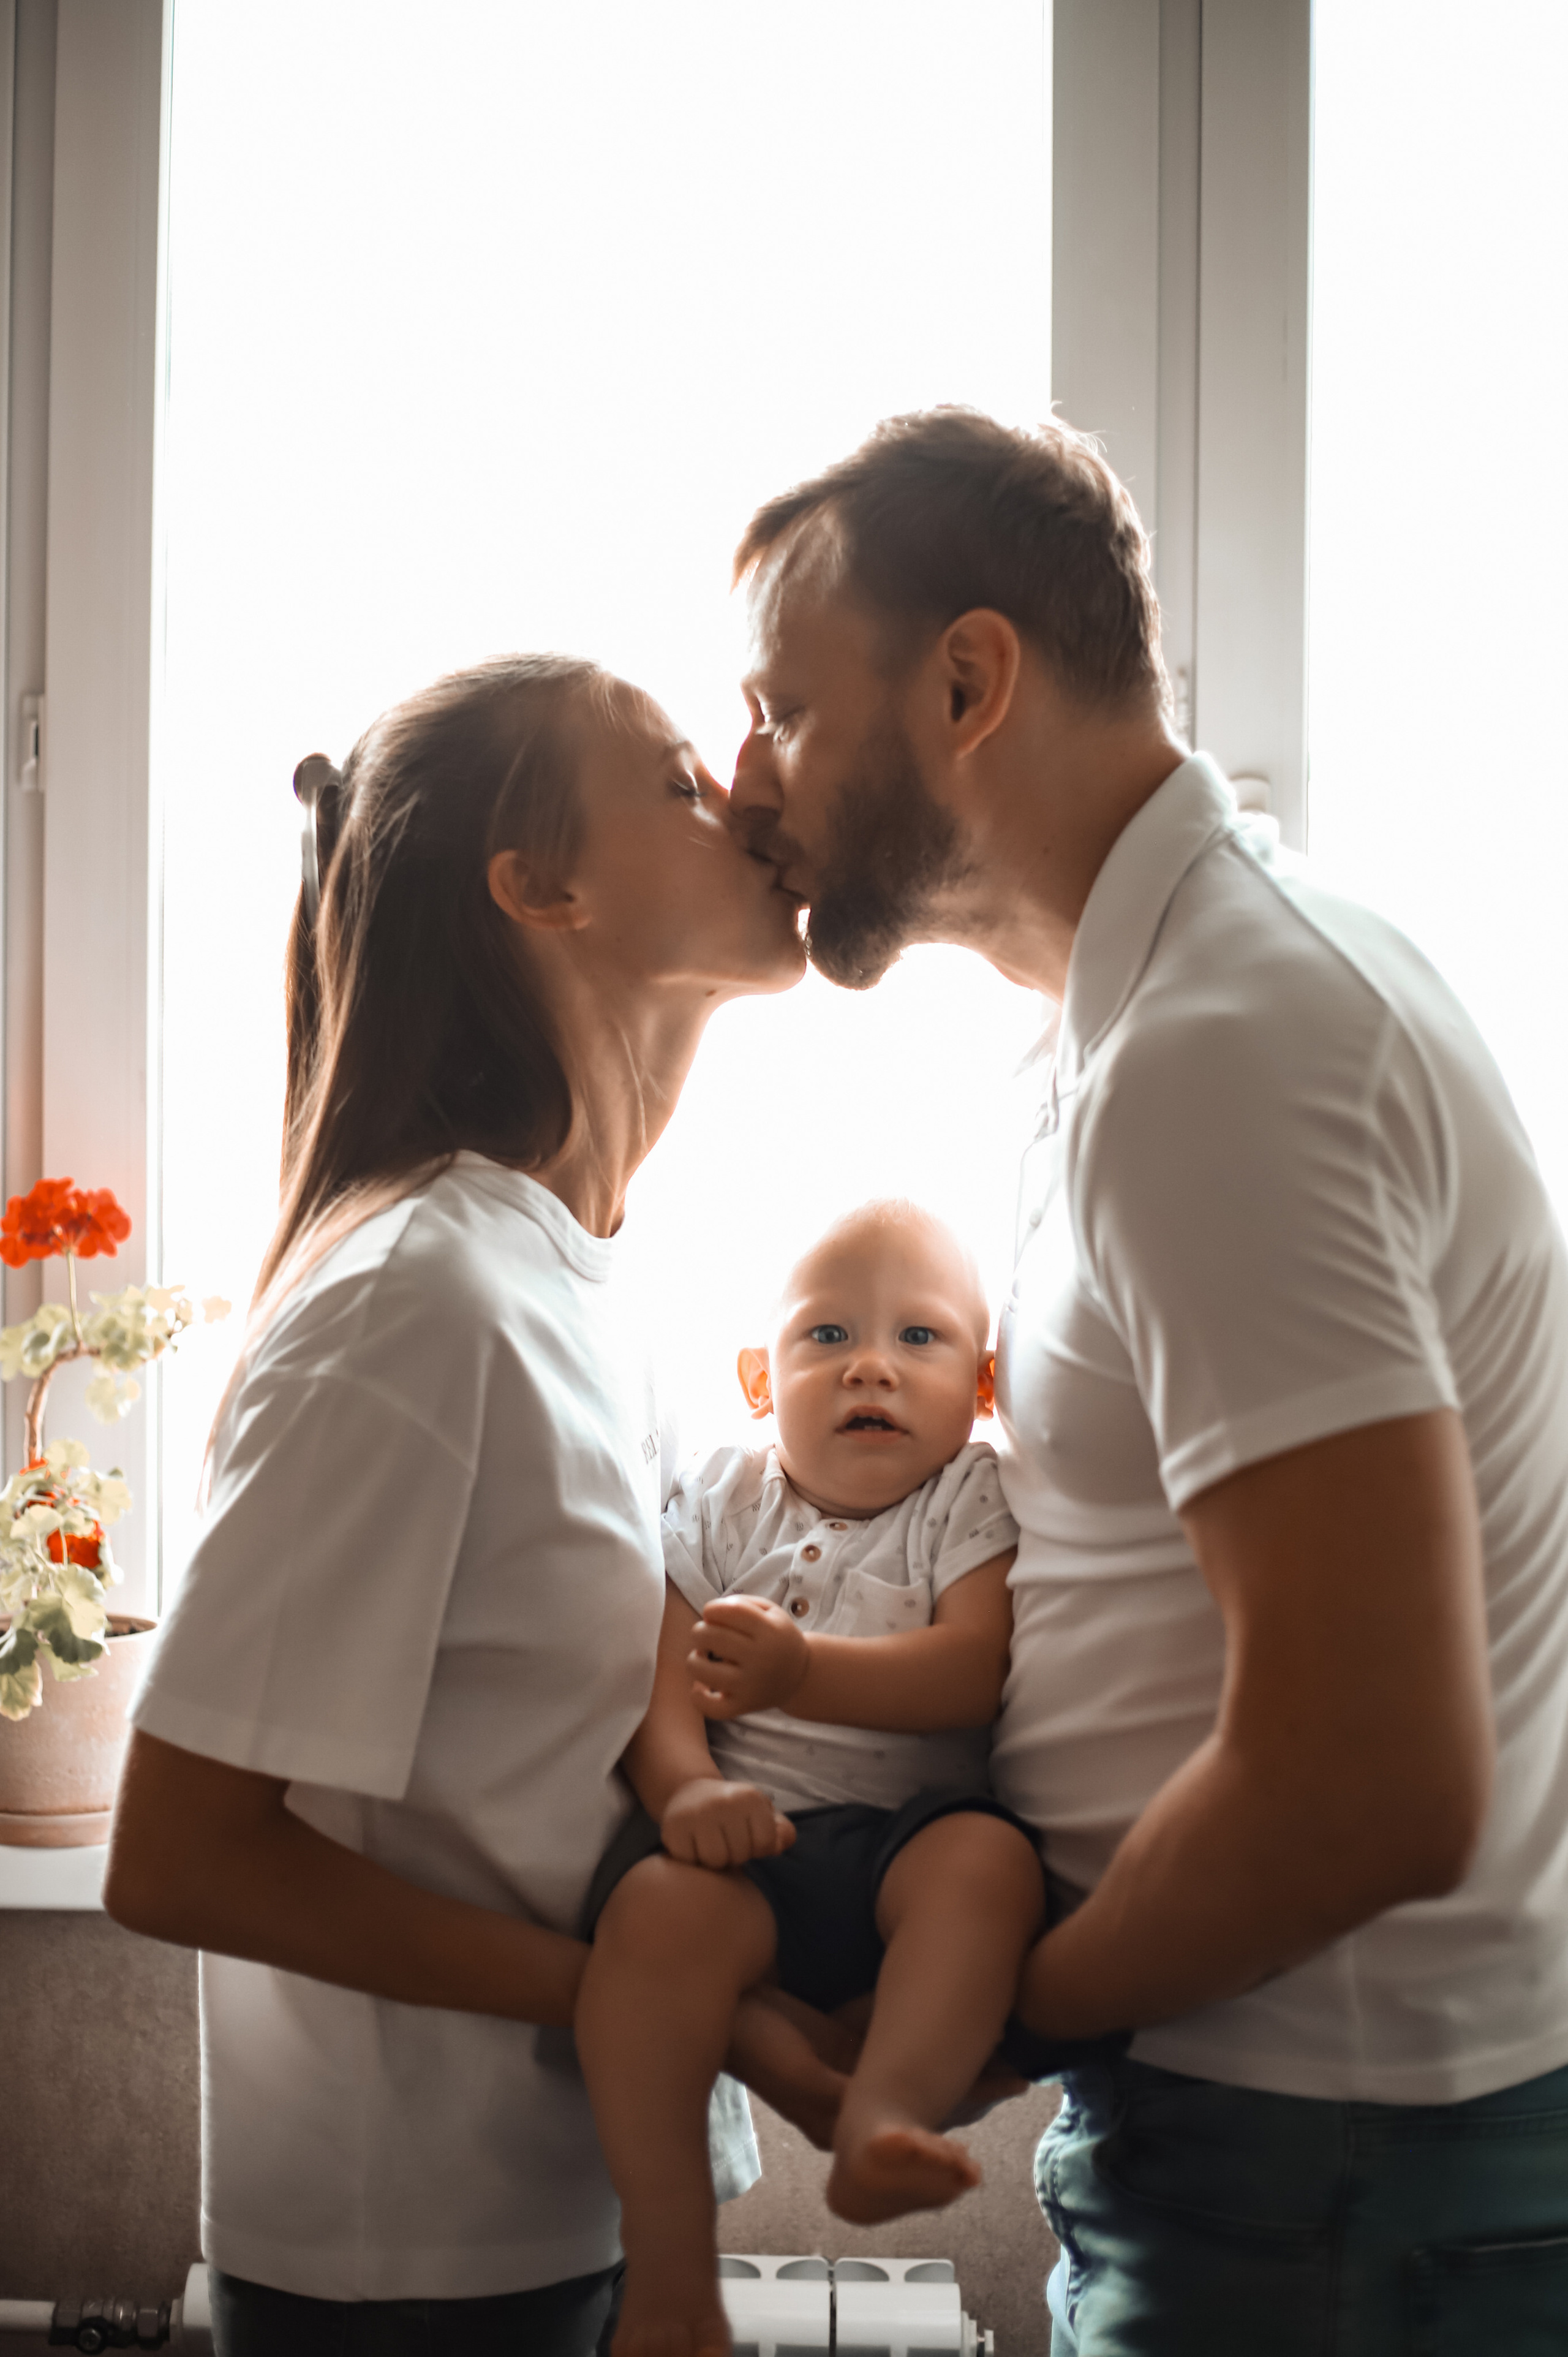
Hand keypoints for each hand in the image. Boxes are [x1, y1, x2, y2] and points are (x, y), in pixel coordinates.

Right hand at [660, 1775, 795, 1868]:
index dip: (757, 1847)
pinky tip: (692, 1844)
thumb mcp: (761, 1813)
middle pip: (739, 1854)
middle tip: (724, 1839)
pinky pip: (689, 1862)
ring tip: (710, 1843)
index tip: (746, 1835)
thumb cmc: (733, 1811)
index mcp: (750, 1797)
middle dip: (734, 1854)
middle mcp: (723, 1802)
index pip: (765, 1844)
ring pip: (715, 1861)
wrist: (690, 1793)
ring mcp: (696, 1814)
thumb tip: (779, 1845)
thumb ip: (782, 1831)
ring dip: (713, 1860)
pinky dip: (691, 1859)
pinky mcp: (673, 1827)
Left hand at [689, 1594, 809, 1718]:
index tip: (712, 1614)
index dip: (711, 1609)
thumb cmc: (776, 1638)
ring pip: (702, 1671)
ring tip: (701, 1656)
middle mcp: (760, 1658)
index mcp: (769, 1631)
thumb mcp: (771, 1612)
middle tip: (706, 1633)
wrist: (799, 1676)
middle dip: (700, 1631)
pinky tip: (701, 1685)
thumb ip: (740, 1604)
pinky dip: (698, 1696)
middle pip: (711, 1637)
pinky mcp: (743, 1706)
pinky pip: (710, 1707)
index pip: (729, 1611)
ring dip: (694, 1659)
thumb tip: (709, 1615)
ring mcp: (750, 1685)